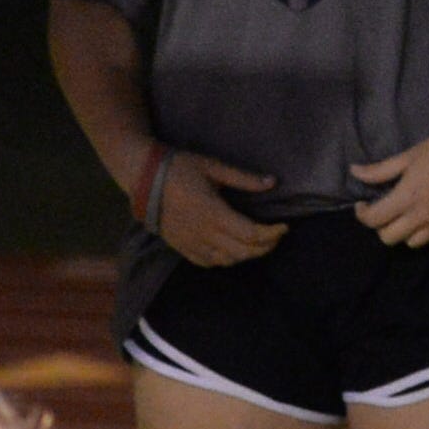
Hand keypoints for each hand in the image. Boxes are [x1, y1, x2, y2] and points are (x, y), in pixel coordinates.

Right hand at [154, 154, 284, 266]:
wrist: (143, 178)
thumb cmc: (179, 167)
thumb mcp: (213, 167)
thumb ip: (243, 178)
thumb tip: (272, 182)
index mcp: (213, 212)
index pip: (251, 234)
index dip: (272, 234)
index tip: (284, 227)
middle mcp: (203, 233)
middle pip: (243, 251)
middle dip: (265, 246)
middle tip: (276, 235)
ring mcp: (191, 243)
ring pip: (228, 260)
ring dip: (248, 254)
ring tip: (259, 242)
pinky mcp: (182, 247)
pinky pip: (210, 262)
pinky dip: (227, 259)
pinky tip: (234, 250)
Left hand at [351, 123, 428, 246]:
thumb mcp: (408, 156)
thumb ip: (379, 170)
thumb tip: (353, 172)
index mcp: (407, 197)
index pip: (374, 220)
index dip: (362, 214)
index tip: (363, 204)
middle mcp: (423, 216)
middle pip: (389, 238)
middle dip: (381, 226)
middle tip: (385, 211)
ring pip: (413, 243)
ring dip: (406, 231)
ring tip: (408, 216)